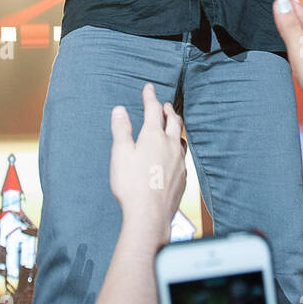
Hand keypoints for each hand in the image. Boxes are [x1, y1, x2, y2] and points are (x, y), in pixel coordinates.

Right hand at [107, 84, 186, 237]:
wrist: (149, 215)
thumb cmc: (131, 185)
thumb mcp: (120, 154)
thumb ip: (121, 130)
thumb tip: (120, 110)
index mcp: (154, 137)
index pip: (153, 110)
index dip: (150, 97)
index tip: (149, 88)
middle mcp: (170, 146)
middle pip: (173, 121)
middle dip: (167, 110)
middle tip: (163, 105)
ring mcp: (179, 162)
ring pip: (180, 138)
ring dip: (175, 128)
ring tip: (172, 125)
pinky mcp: (182, 177)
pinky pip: (182, 156)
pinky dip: (177, 148)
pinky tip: (174, 154)